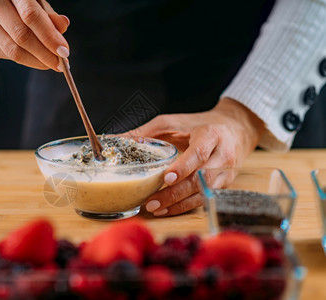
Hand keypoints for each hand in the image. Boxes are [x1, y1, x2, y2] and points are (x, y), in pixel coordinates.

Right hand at [0, 0, 69, 70]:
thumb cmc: (16, 3)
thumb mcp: (34, 1)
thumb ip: (48, 14)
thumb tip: (63, 27)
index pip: (31, 16)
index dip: (49, 36)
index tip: (64, 51)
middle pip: (22, 36)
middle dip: (45, 53)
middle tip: (61, 63)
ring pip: (15, 51)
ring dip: (37, 61)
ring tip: (52, 63)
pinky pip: (9, 56)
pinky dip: (28, 61)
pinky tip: (37, 59)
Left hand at [128, 98, 264, 216]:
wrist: (234, 128)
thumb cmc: (197, 125)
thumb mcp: (172, 122)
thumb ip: (145, 132)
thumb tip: (114, 139)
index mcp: (211, 135)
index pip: (199, 153)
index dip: (183, 167)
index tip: (165, 178)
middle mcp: (223, 155)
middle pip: (201, 178)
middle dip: (176, 193)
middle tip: (152, 202)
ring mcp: (227, 172)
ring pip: (204, 193)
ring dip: (179, 204)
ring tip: (156, 208)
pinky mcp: (225, 184)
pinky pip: (205, 199)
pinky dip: (185, 206)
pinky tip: (168, 209)